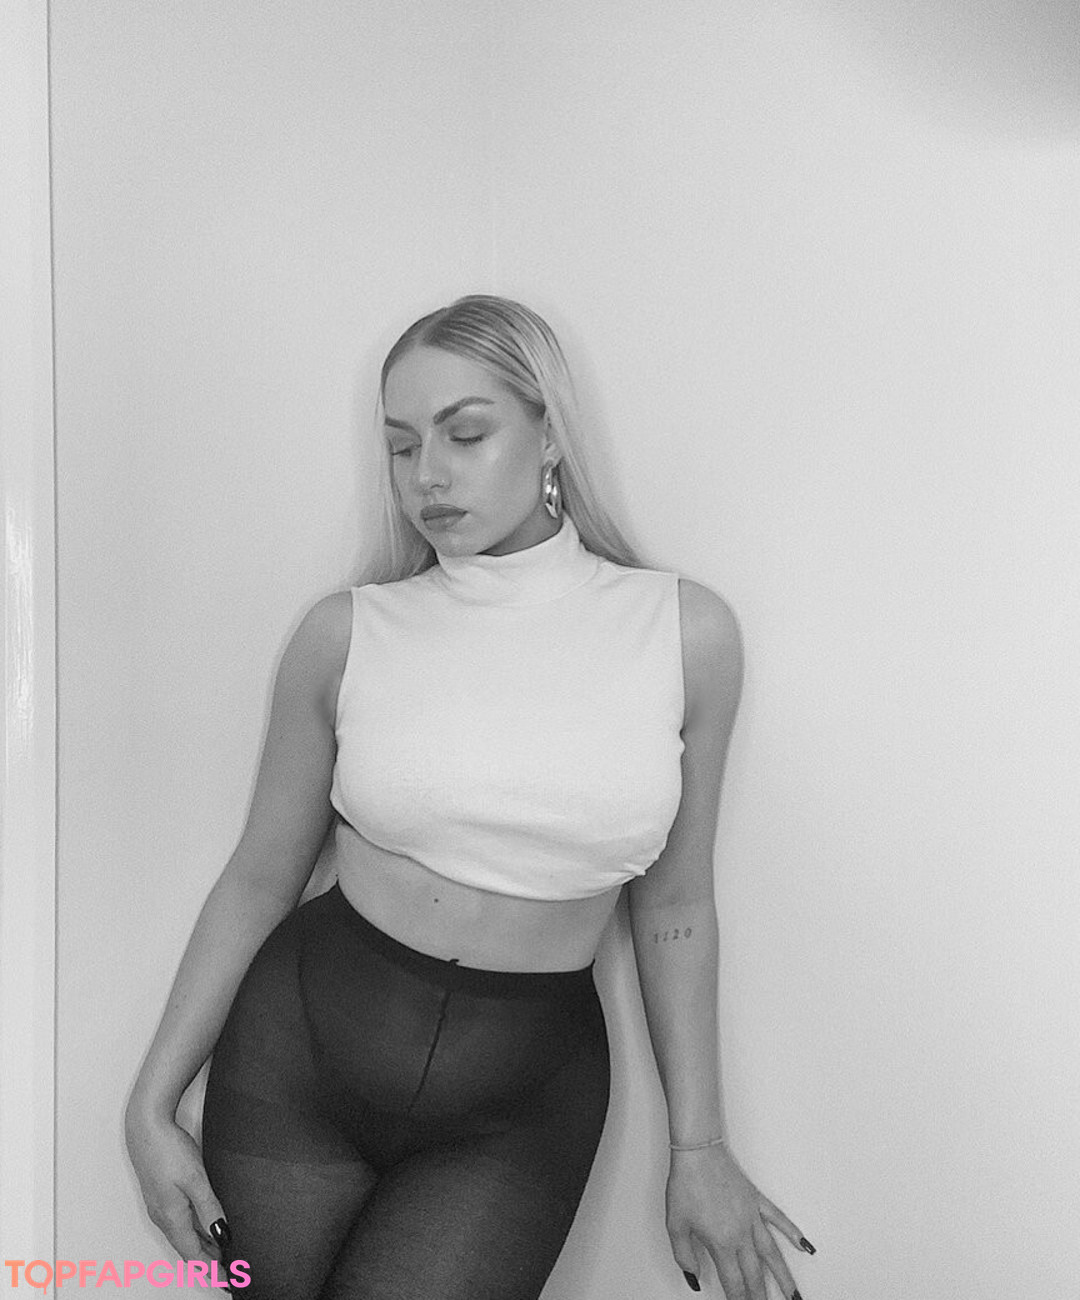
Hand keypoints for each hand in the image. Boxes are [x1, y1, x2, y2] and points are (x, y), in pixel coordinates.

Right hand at [125, 1106, 226, 1263]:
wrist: (145, 1126)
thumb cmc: (168, 1149)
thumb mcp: (195, 1179)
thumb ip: (209, 1208)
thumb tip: (222, 1234)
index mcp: (172, 1217)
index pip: (193, 1253)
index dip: (210, 1268)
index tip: (226, 1280)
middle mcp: (163, 1216)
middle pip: (187, 1247)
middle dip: (206, 1261)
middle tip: (228, 1270)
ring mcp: (160, 1205)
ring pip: (182, 1235)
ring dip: (200, 1246)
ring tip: (220, 1253)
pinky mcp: (161, 1194)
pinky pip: (178, 1222)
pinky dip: (193, 1231)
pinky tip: (204, 1225)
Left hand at [666, 1143, 810, 1298]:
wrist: (698, 1151)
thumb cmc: (686, 1184)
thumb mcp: (675, 1224)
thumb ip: (684, 1255)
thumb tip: (693, 1276)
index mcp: (721, 1243)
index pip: (734, 1282)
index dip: (738, 1299)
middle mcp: (742, 1234)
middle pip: (755, 1274)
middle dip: (760, 1296)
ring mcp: (752, 1217)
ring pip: (773, 1254)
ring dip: (784, 1278)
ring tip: (794, 1296)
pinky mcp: (757, 1200)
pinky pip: (780, 1220)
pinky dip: (793, 1233)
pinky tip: (805, 1246)